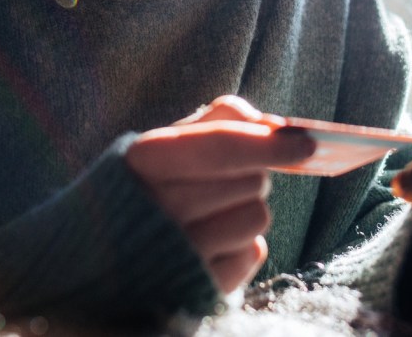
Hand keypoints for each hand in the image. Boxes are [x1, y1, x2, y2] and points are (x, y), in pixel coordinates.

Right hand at [125, 96, 314, 292]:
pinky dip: (243, 245)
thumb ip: (218, 122)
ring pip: (258, 216)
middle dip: (252, 174)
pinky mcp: (199, 289)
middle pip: (250, 180)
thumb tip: (273, 124)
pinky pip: (254, 253)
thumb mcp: (166, 145)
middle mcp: (156, 210)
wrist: (103, 259)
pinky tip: (213, 244)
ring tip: (214, 213)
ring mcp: (177, 254)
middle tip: (224, 180)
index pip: (220, 146)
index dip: (268, 143)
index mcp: (143, 161)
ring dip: (248, 210)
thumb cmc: (148, 189)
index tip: (308, 143)